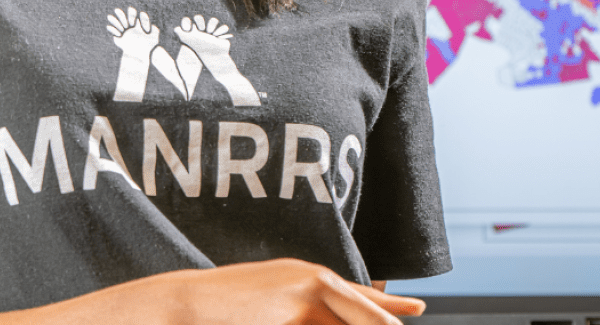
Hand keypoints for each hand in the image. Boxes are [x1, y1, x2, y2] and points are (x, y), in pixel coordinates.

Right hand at [146, 258, 424, 324]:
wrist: (179, 309)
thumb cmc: (212, 322)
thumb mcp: (267, 323)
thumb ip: (297, 321)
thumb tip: (320, 323)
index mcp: (295, 288)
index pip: (348, 300)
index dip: (381, 307)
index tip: (410, 308)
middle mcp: (304, 279)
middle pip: (359, 302)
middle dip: (388, 313)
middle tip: (419, 309)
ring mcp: (303, 279)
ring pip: (357, 307)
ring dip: (382, 320)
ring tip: (412, 317)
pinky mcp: (302, 284)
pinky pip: (346, 307)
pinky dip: (369, 319)